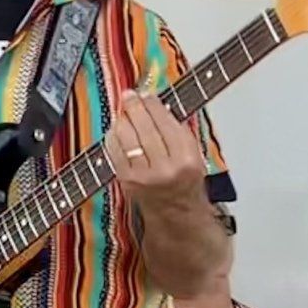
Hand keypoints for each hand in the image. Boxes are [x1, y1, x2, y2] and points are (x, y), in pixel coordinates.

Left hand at [106, 91, 202, 205]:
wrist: (176, 212)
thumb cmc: (185, 182)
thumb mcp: (194, 155)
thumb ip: (178, 131)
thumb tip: (156, 105)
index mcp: (188, 159)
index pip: (167, 123)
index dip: (153, 105)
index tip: (147, 95)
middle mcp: (167, 168)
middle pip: (145, 128)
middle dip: (135, 107)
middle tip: (129, 96)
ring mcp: (144, 175)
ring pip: (127, 137)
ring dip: (123, 120)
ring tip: (123, 113)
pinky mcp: (127, 181)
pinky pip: (115, 151)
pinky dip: (113, 137)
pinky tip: (116, 130)